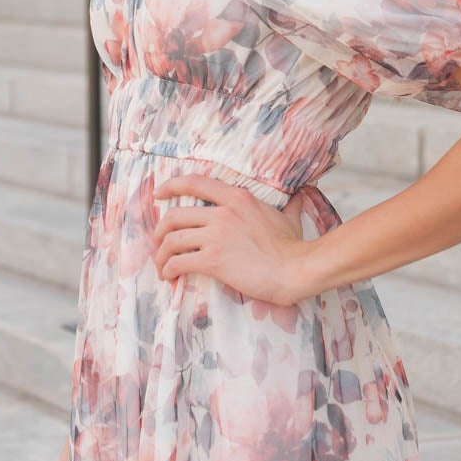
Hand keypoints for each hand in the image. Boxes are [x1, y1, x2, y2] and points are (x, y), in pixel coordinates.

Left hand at [151, 174, 313, 307]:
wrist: (296, 269)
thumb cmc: (294, 247)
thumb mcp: (289, 218)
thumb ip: (290, 205)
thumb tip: (301, 196)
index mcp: (237, 198)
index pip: (194, 182)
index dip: (171, 187)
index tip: (159, 194)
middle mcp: (222, 213)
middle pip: (175, 215)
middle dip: (160, 230)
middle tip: (159, 242)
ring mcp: (216, 236)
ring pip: (172, 240)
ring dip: (161, 254)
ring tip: (163, 266)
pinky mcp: (213, 260)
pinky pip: (178, 262)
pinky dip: (168, 270)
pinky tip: (169, 277)